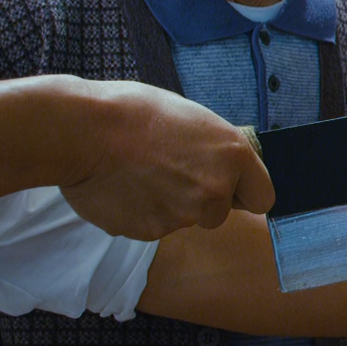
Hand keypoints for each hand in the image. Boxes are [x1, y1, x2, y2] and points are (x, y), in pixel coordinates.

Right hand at [67, 80, 273, 239]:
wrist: (83, 130)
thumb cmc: (135, 113)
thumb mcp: (194, 121)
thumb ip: (216, 152)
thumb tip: (225, 169)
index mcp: (234, 156)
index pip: (263, 197)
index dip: (243, 193)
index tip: (230, 188)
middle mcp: (215, 190)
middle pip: (220, 213)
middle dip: (201, 200)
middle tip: (170, 173)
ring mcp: (182, 215)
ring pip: (184, 219)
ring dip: (169, 205)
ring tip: (141, 174)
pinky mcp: (150, 231)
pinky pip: (152, 226)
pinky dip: (141, 212)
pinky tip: (124, 187)